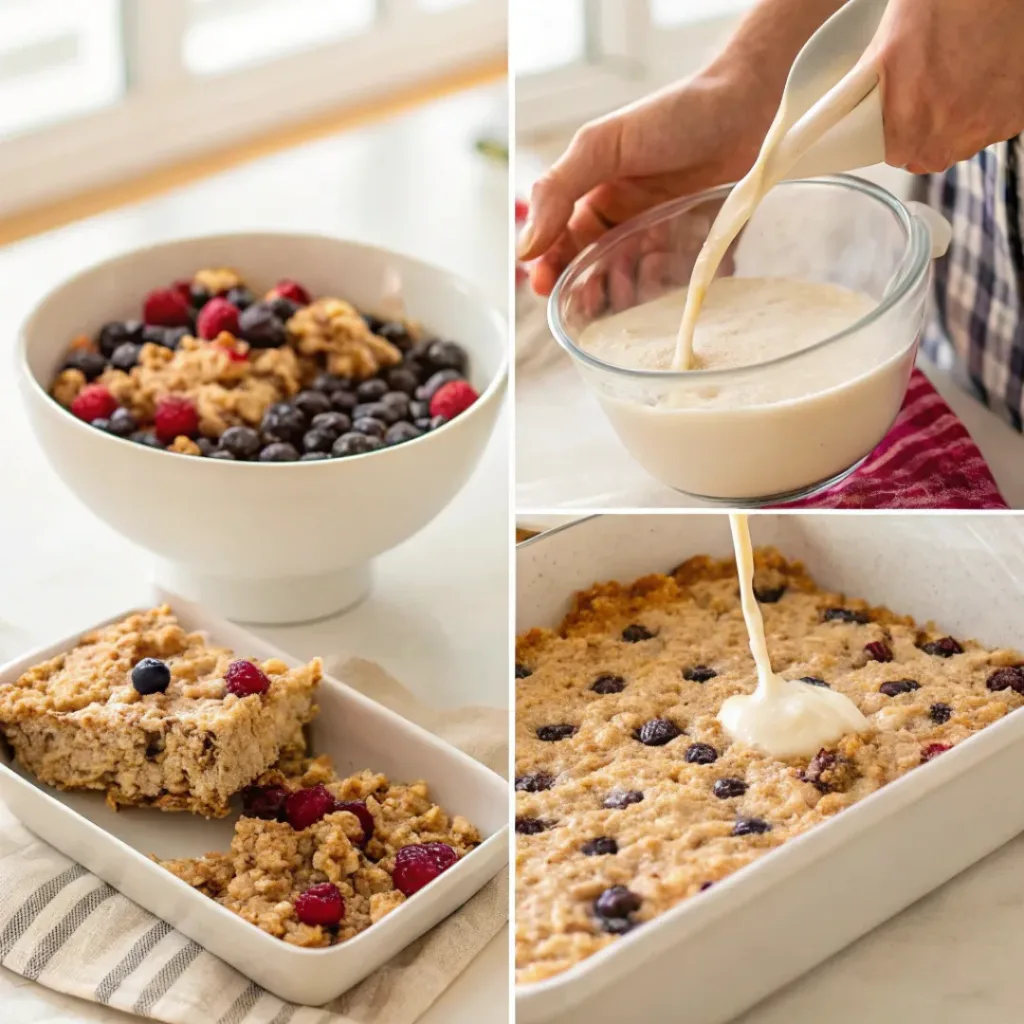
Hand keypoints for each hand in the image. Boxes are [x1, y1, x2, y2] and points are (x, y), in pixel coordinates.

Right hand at [518, 72, 776, 295]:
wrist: (749, 103)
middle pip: (597, 281)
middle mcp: (629, 232)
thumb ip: (557, 191)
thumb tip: (524, 248)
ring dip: (632, 293)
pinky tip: (677, 266)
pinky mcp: (704, 258)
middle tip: (602, 287)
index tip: (546, 287)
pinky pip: (684, 291)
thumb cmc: (674, 116)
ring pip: (637, 294)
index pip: (562, 252)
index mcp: (597, 207)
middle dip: (593, 291)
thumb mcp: (601, 145)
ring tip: (642, 268)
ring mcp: (666, 247)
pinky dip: (676, 291)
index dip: (551, 273)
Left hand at [874, 0, 1023, 172]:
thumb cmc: (943, 5)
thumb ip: (865, 89)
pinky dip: (986, 113)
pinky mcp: (1014, 116)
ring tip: (956, 89)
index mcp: (910, 121)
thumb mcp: (883, 47)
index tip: (898, 125)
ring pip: (963, 145)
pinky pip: (993, 129)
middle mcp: (950, 131)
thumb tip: (849, 106)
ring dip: (956, 127)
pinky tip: (981, 85)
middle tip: (927, 102)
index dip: (896, 140)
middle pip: (930, 157)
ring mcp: (986, 126)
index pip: (896, 157)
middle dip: (924, 136)